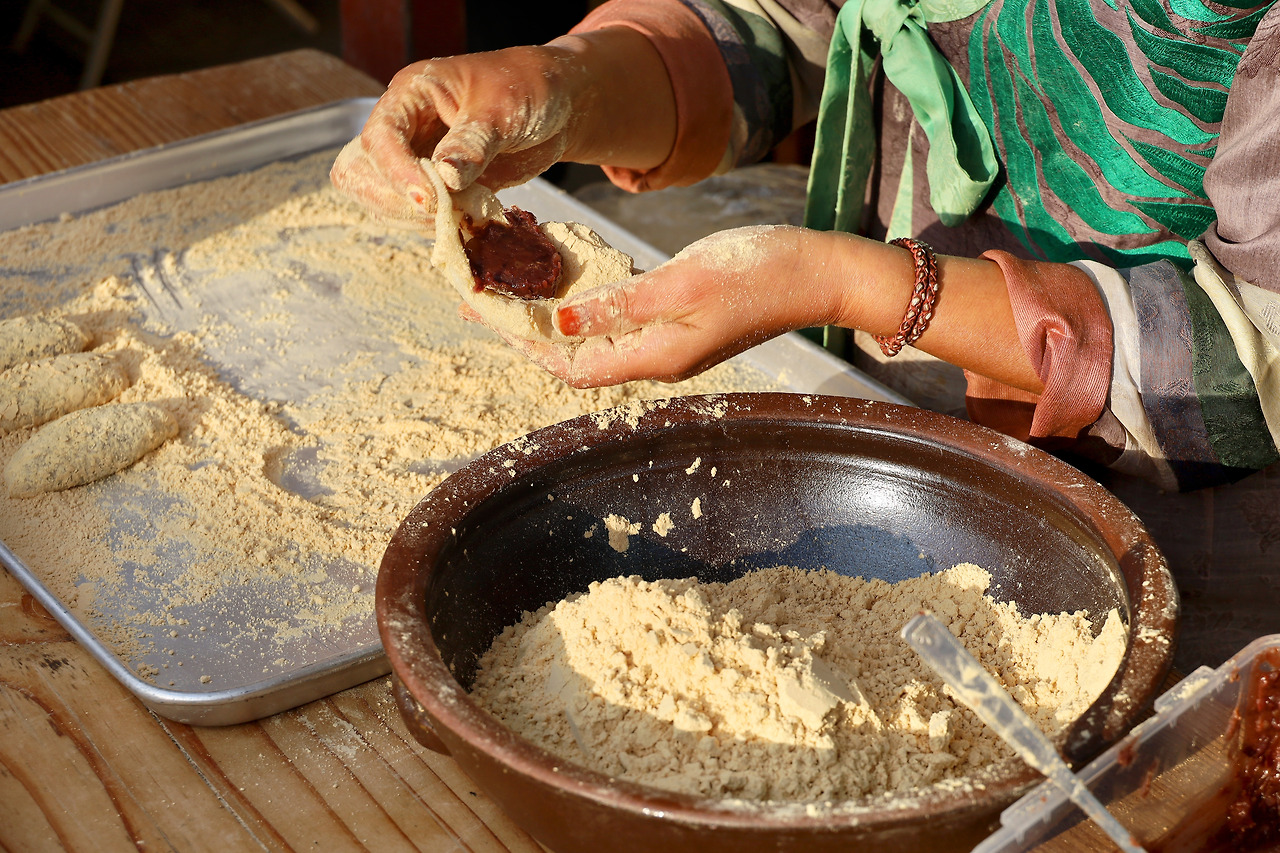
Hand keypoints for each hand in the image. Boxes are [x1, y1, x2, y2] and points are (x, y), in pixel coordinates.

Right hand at [330, 45, 579, 228]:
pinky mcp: (436, 189)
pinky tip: (468, 222)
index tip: (428, 199)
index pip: (379, 137)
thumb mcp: (503, 108)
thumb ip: (473, 143)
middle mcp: (404, 129)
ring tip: (464, 214)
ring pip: (382, 201)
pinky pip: (416, 217)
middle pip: (360, 173)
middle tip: (442, 212)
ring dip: (415, 219)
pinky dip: (437, 227)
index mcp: (411, 94)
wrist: (557, 105)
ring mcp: (415, 161)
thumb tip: (445, 178)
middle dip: (393, 199)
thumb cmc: (529, 88)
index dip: (395, 172)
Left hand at [466, 226, 842, 386]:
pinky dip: (592, 297)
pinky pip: (623, 316)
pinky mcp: (681, 318)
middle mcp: (658, 356)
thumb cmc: (759, 272)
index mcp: (656, 356)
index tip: (490, 315)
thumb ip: (621, 304)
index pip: (574, 366)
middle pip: (578, 353)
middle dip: (531, 329)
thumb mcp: (683, 282)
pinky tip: (572, 272)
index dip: (528, 345)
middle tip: (488, 295)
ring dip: (558, 312)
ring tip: (518, 280)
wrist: (818, 273)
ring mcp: (670, 340)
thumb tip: (562, 320)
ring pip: (597, 334)